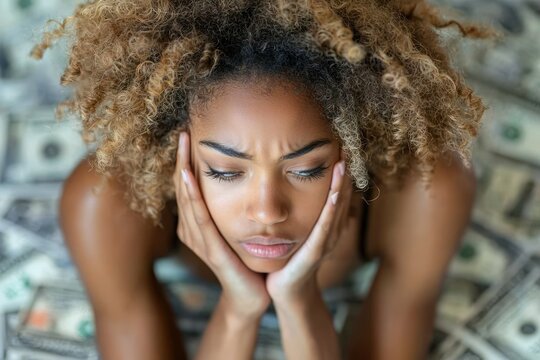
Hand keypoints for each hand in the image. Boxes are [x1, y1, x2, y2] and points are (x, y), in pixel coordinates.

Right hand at [172, 131, 270, 318]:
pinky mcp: (211, 249)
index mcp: (197, 223)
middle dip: (182, 158)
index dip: (186, 160)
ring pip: (187, 198)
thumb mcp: (234, 227)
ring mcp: (199, 240)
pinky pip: (200, 218)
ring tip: (183, 143)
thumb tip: (240, 175)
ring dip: (183, 169)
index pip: (188, 186)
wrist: (253, 293)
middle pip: (183, 188)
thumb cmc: (246, 259)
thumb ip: (230, 207)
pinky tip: (188, 175)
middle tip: (184, 130)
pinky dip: (192, 195)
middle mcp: (193, 229)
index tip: (190, 133)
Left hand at [266, 154, 352, 303]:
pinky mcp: (314, 252)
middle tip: (348, 144)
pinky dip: (332, 209)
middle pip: (341, 196)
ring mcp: (324, 241)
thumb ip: (297, 209)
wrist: (286, 292)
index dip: (339, 170)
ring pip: (336, 208)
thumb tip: (287, 181)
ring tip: (344, 161)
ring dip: (342, 185)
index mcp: (324, 223)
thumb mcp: (295, 229)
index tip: (340, 145)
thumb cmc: (288, 259)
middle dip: (344, 172)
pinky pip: (324, 227)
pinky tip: (335, 192)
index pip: (335, 191)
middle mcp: (329, 230)